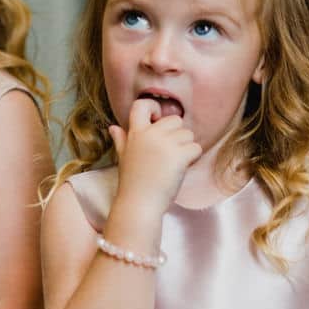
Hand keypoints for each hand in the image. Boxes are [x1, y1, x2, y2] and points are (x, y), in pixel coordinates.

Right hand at [109, 97, 202, 213]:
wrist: (139, 204)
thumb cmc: (132, 183)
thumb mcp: (123, 157)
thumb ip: (121, 140)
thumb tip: (113, 128)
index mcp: (135, 133)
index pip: (141, 105)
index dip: (153, 107)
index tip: (157, 119)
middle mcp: (150, 134)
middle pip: (175, 120)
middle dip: (177, 135)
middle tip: (169, 154)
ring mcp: (165, 144)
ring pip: (188, 134)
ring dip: (186, 148)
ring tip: (174, 164)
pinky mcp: (178, 155)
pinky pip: (196, 147)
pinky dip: (193, 158)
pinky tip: (183, 168)